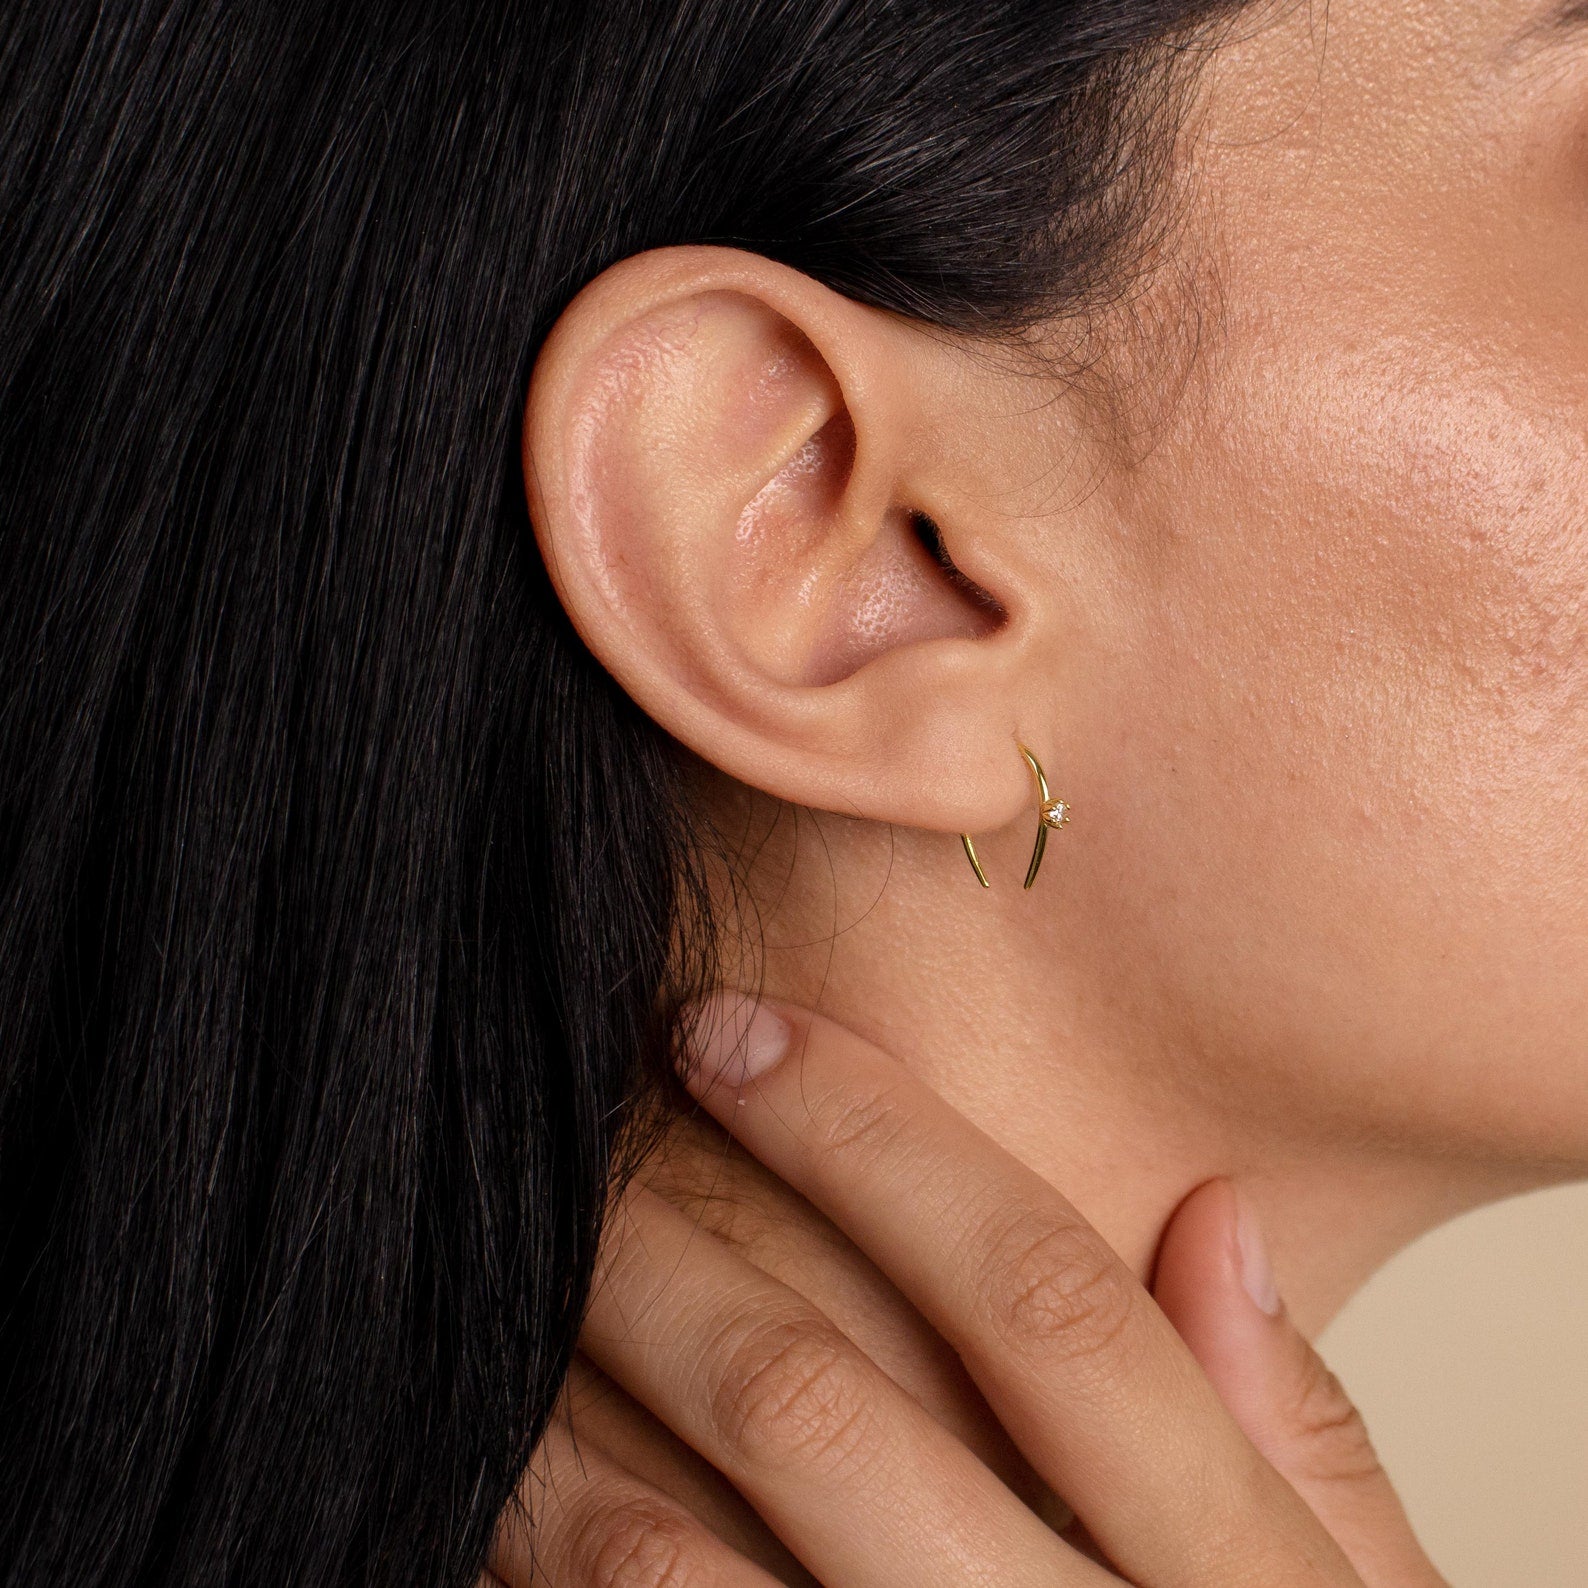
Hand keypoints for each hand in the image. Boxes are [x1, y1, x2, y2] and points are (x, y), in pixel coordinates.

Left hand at [495, 995, 1446, 1586]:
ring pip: (661, 1569)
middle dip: (666, 1251)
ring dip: (561, 1421)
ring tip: (511, 1303)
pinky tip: (507, 1500)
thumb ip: (1310, 1442)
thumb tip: (1217, 1214)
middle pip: (814, 1412)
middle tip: (582, 1144)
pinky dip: (544, 1572)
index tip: (735, 1029)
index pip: (1037, 1302)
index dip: (870, 1136)